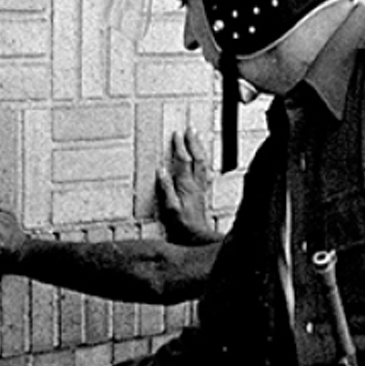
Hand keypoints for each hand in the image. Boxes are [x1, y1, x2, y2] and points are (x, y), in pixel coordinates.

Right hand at [155, 129, 216, 244]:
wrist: (197, 236)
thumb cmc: (182, 224)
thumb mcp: (170, 208)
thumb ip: (165, 189)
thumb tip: (160, 170)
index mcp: (186, 185)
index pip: (184, 161)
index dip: (181, 147)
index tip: (177, 134)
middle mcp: (196, 184)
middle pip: (197, 158)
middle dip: (193, 142)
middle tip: (190, 129)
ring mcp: (200, 187)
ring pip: (203, 163)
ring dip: (199, 149)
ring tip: (196, 137)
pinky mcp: (201, 192)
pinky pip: (203, 171)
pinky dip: (202, 160)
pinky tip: (201, 159)